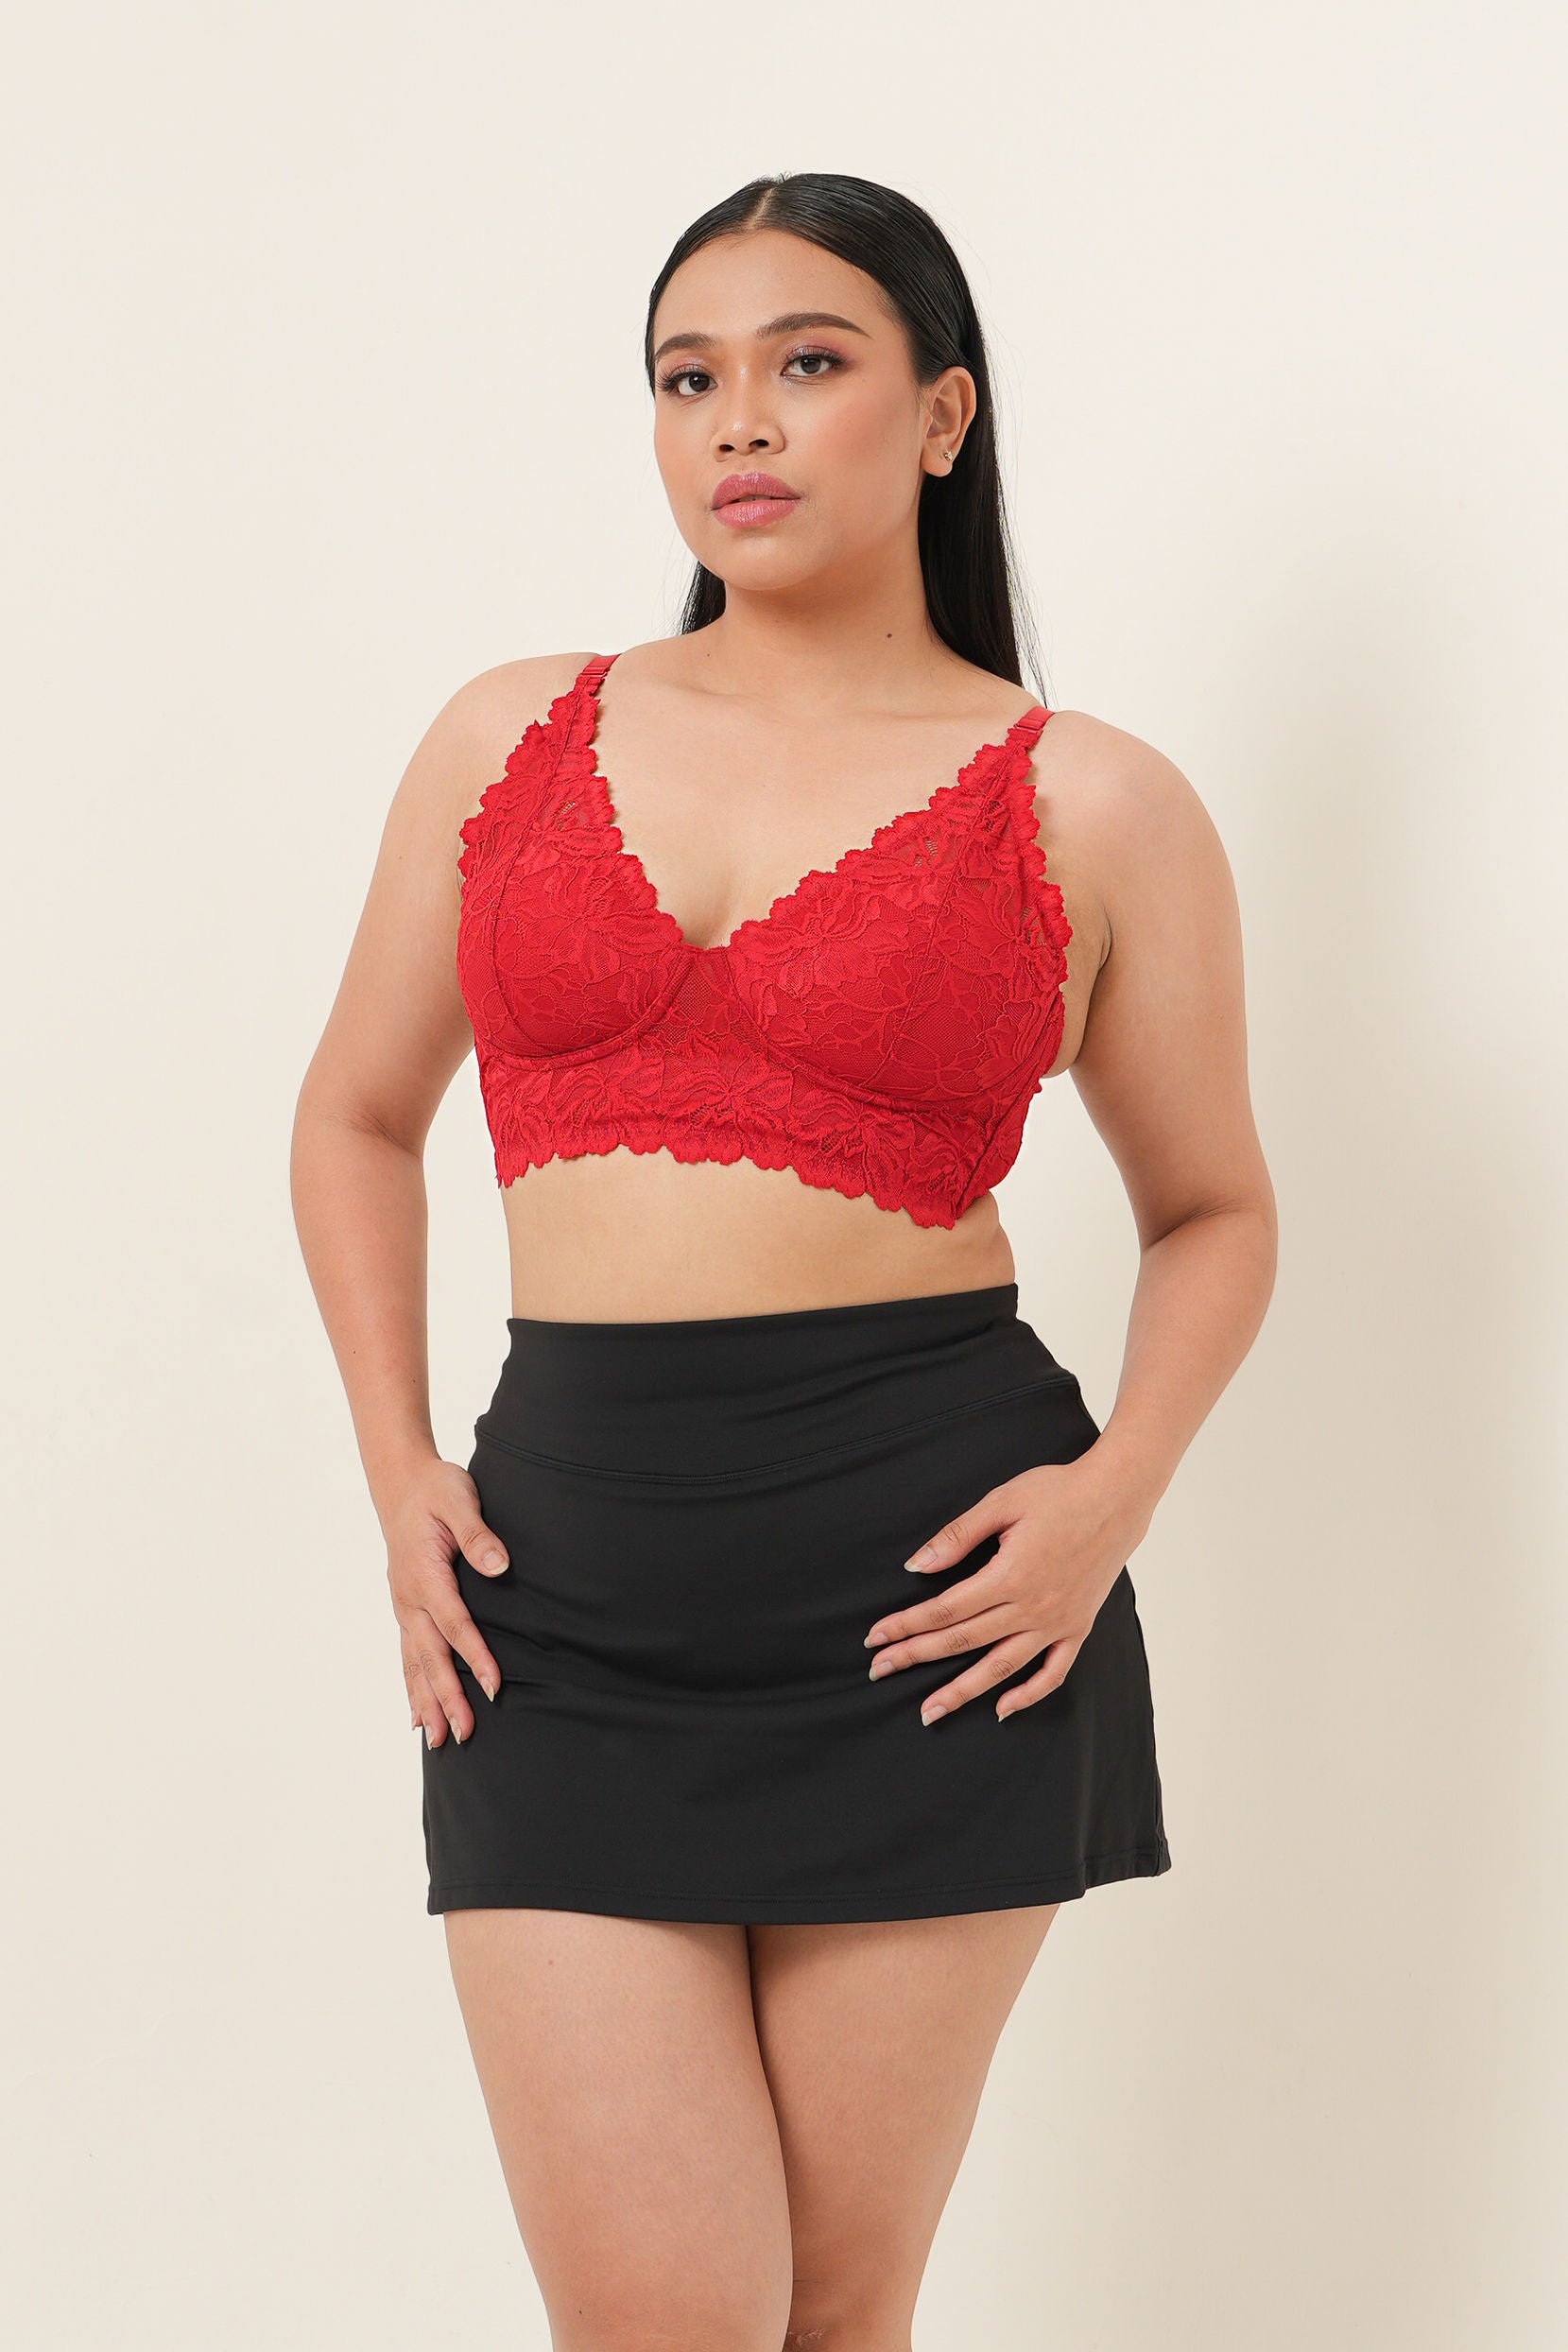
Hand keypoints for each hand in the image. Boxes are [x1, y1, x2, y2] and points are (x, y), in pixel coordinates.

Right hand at [385, 1458, 509, 1748]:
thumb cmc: (436, 1489)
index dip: (475, 1657)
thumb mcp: (459, 1499)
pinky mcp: (406, 1609)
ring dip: (427, 1702)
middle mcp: (409, 1598)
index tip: (494, 1687)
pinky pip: (407, 1656)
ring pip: (416, 1663)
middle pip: (432, 1656)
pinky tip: (416, 1716)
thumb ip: (478, 1534)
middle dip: (447, 1697)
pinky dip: (412, 1686)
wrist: (402, 1482)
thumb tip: (498, 1565)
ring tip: (438, 1740)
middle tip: (464, 1734)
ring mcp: (404, 1606)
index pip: (455, 1624)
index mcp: (425, 1574)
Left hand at [863, 1459, 1138, 1723]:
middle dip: (916, 1655)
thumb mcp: (1002, 1502)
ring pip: (1001, 1667)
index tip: (875, 1637)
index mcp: (1009, 1575)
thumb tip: (917, 1565)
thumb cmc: (1058, 1492)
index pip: (945, 1609)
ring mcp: (1057, 1622)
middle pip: (963, 1640)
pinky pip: (1053, 1672)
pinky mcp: (1078, 1627)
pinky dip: (1028, 1694)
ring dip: (962, 1691)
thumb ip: (958, 1536)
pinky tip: (1002, 1709)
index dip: (906, 1624)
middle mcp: (1032, 1607)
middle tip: (879, 1670)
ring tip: (929, 1711)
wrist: (1118, 1497)